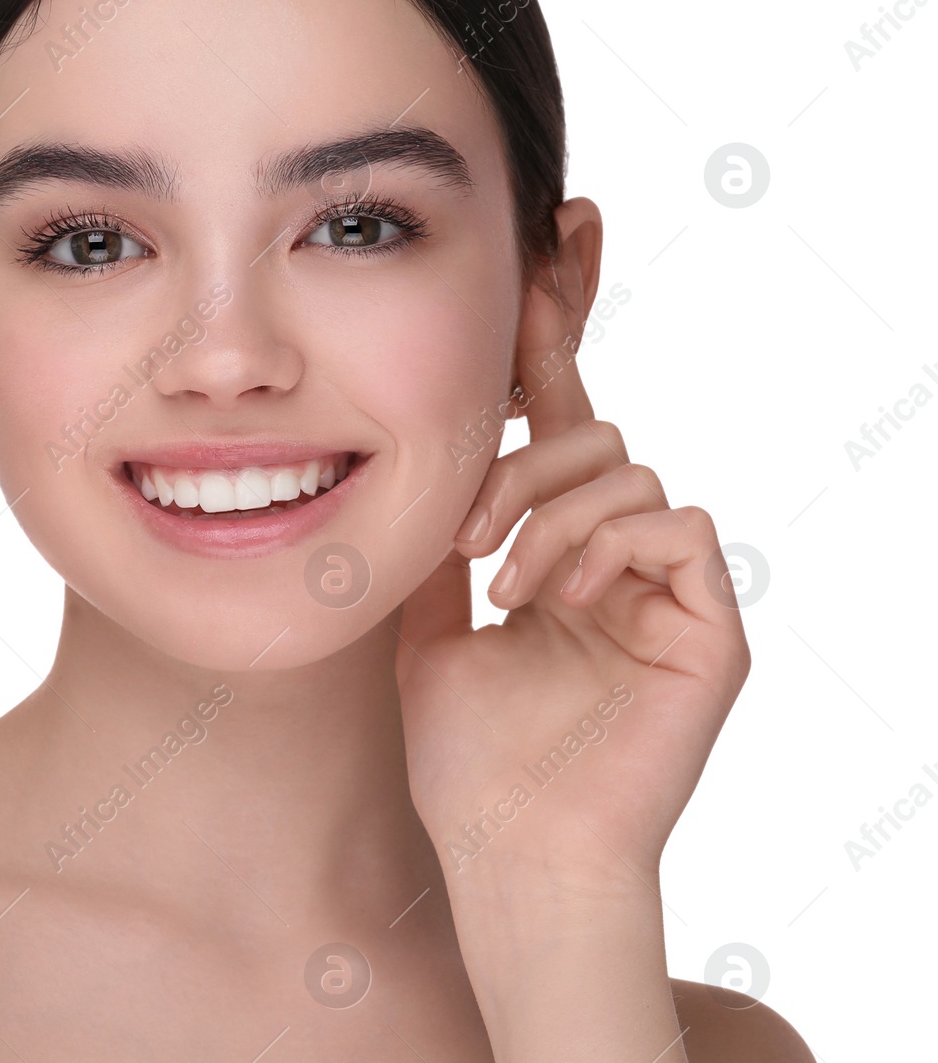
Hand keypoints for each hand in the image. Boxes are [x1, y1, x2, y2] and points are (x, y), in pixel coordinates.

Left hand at [394, 281, 750, 897]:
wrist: (508, 846)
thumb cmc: (467, 754)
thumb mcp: (424, 618)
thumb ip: (434, 533)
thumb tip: (409, 453)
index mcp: (556, 547)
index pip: (559, 429)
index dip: (547, 351)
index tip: (532, 273)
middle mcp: (618, 558)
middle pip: (594, 436)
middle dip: (522, 465)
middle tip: (466, 540)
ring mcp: (668, 592)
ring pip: (630, 472)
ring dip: (551, 516)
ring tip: (503, 589)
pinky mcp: (710, 628)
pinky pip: (681, 525)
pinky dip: (610, 544)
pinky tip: (558, 598)